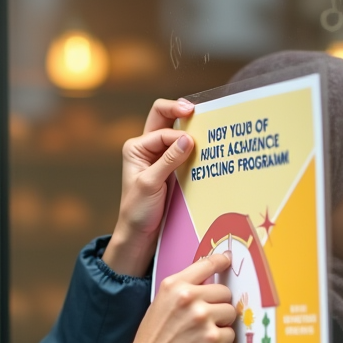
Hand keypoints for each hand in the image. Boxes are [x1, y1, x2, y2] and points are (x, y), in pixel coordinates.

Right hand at [87, 252, 235, 342]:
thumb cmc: (152, 341)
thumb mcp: (160, 305)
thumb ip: (182, 293)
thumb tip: (207, 287)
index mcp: (174, 286)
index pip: (206, 264)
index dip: (220, 261)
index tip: (227, 259)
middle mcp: (190, 297)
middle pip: (224, 292)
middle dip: (218, 305)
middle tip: (203, 321)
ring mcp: (203, 317)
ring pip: (230, 312)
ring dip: (221, 323)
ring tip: (201, 335)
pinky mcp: (213, 338)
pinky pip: (230, 333)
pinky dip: (221, 342)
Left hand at [101, 98, 194, 276]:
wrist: (139, 233)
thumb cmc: (137, 210)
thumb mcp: (150, 184)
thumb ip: (168, 161)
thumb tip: (187, 138)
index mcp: (136, 147)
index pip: (161, 132)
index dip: (177, 136)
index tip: (192, 144)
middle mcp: (147, 147)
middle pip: (163, 117)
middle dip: (180, 109)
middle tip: (198, 110)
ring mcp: (160, 156)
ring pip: (175, 130)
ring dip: (190, 127)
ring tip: (207, 126)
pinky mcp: (171, 166)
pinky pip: (183, 149)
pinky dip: (194, 145)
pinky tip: (206, 146)